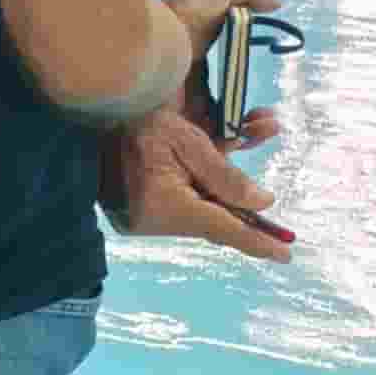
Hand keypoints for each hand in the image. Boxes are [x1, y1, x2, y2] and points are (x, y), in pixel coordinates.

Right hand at [102, 100, 292, 259]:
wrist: (88, 120)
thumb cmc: (136, 123)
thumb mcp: (187, 140)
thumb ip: (226, 175)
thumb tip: (262, 203)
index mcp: (168, 205)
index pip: (224, 229)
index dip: (259, 242)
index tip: (287, 254)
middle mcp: (155, 221)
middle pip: (212, 221)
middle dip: (241, 211)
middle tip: (276, 228)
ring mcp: (143, 220)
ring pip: (198, 213)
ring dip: (219, 195)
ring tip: (233, 164)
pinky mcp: (136, 214)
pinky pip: (180, 209)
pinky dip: (199, 194)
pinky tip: (207, 178)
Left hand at [159, 0, 286, 154]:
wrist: (144, 55)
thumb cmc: (176, 22)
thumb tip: (274, 3)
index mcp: (187, 63)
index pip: (216, 81)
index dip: (241, 88)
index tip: (261, 82)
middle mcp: (181, 94)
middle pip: (220, 114)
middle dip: (250, 120)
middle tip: (271, 118)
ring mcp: (178, 117)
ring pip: (219, 135)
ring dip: (251, 133)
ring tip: (270, 124)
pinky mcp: (178, 138)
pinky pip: (211, 152)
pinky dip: (238, 146)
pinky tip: (255, 133)